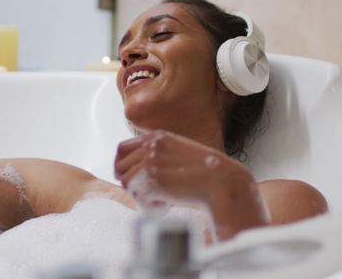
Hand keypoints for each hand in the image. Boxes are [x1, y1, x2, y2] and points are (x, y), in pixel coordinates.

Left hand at [114, 130, 267, 238]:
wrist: (222, 180)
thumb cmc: (207, 173)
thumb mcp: (181, 153)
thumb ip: (161, 156)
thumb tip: (140, 172)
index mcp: (158, 137)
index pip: (123, 148)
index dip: (121, 165)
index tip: (126, 178)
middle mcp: (151, 145)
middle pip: (119, 165)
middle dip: (128, 182)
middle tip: (144, 194)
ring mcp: (150, 159)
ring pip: (126, 181)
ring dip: (139, 194)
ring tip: (160, 201)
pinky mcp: (151, 176)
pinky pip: (136, 195)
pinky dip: (147, 204)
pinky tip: (164, 206)